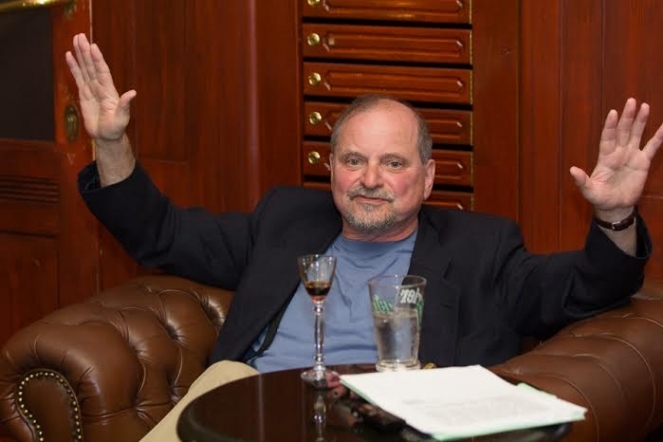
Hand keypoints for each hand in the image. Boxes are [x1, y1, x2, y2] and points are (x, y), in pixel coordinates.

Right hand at [65, 33, 135, 142]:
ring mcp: (92, 89)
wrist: (107, 136)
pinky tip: (69, 56)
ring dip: (80, 55)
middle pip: (92, 66)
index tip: (93, 47)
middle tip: (80, 36)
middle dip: (86, 51)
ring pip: (85, 68)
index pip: (102, 72)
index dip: (98, 60)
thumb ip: (124, 106)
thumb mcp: (121, 118)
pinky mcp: (84, 93)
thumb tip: (132, 93)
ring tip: (76, 39)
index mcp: (109, 91)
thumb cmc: (115, 128)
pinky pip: (78, 77)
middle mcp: (100, 87)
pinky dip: (74, 67)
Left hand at [570, 98, 662, 217]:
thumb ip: (582, 181)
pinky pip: (652, 147)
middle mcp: (618, 153)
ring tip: (644, 106)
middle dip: (627, 117)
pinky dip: (658, 137)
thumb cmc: (600, 197)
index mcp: (605, 158)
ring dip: (640, 121)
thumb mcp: (589, 191)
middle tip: (631, 101)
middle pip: (623, 131)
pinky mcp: (643, 162)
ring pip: (636, 134)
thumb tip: (572, 170)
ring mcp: (631, 156)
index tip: (613, 113)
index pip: (608, 138)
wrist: (615, 206)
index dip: (610, 126)